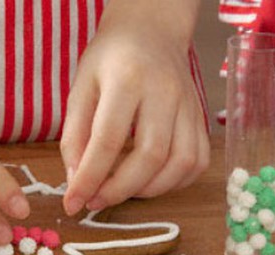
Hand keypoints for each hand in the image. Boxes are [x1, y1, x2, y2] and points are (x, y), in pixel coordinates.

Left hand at [60, 0, 208, 215]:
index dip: (90, 178)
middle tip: (96, 202)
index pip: (109, 139)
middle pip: (150, 156)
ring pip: (180, 164)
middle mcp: (165, 92)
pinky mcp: (202, 119)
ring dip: (148, 190)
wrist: (151, 32)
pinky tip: (150, 181)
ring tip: (122, 191)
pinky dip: (174, 183)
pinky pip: (196, 163)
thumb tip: (76, 182)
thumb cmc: (111, 59)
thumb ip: (75, 136)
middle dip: (120, 190)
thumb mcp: (81, 88)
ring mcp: (189, 106)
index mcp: (128, 78)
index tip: (73, 202)